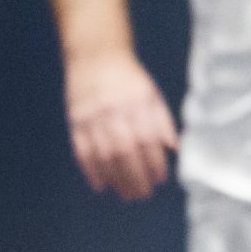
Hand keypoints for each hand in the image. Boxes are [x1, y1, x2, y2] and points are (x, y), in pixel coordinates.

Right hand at [65, 49, 177, 200]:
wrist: (95, 56)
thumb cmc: (128, 77)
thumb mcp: (151, 94)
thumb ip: (162, 121)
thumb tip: (174, 148)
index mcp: (136, 104)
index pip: (147, 140)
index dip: (154, 163)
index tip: (160, 180)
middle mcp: (114, 112)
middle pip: (125, 152)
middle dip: (135, 177)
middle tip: (143, 195)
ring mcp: (92, 117)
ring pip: (104, 155)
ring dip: (115, 178)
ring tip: (125, 194)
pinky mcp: (76, 121)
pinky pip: (82, 150)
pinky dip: (90, 170)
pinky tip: (100, 185)